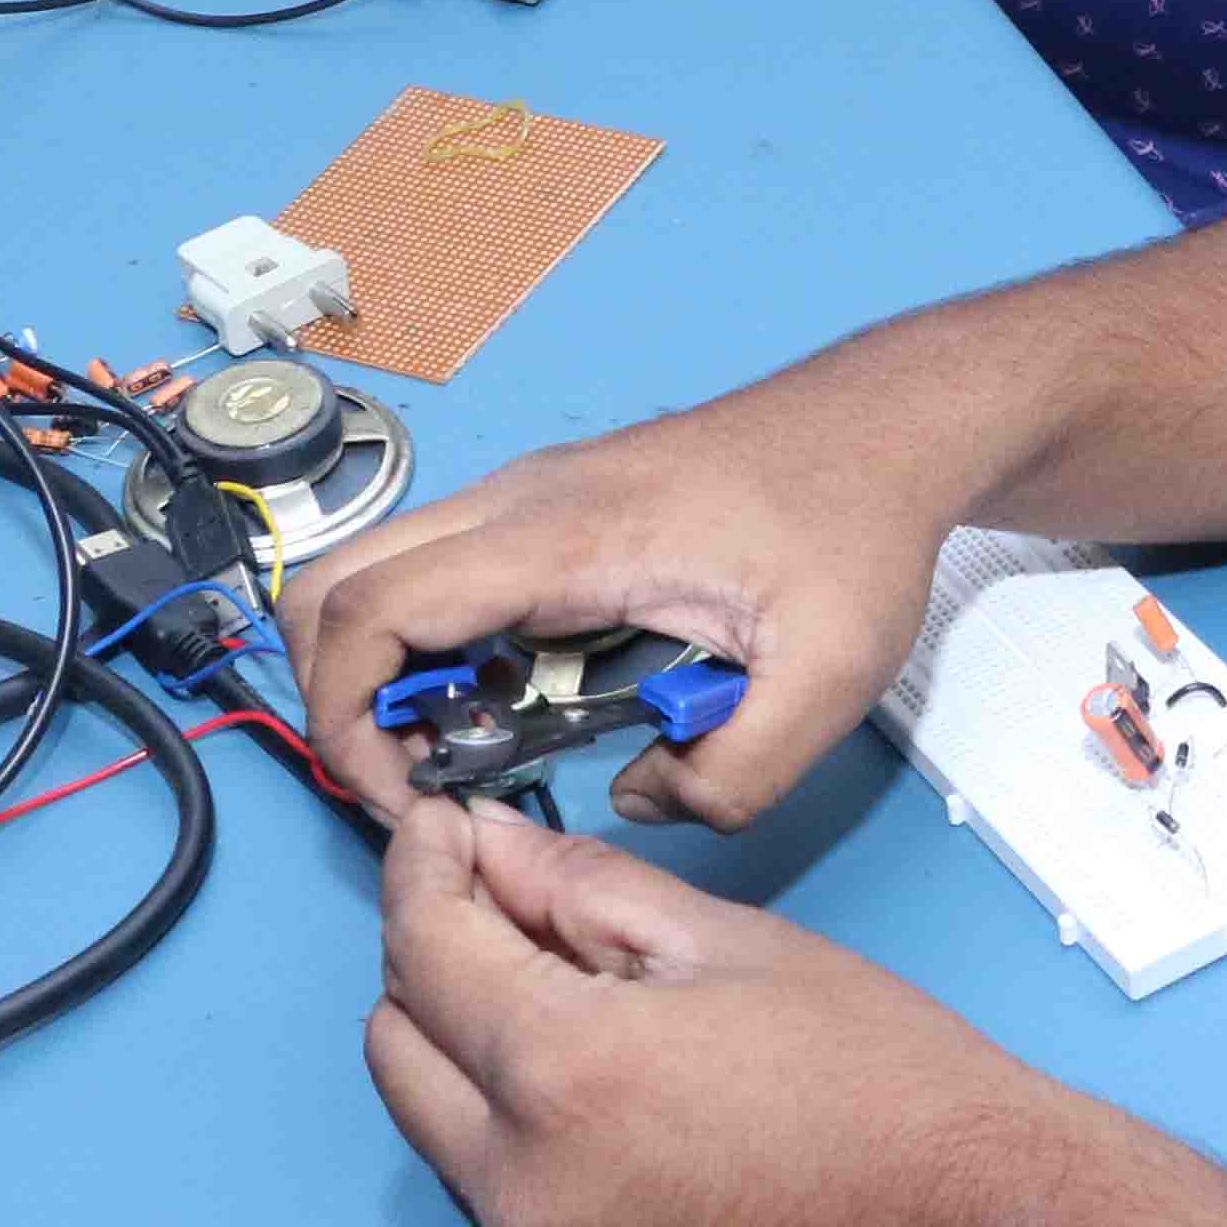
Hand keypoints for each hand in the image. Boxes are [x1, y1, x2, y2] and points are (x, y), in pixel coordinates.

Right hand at [289, 392, 958, 825]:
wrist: (890, 424)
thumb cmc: (858, 522)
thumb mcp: (830, 673)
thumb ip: (738, 771)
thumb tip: (642, 799)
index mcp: (565, 534)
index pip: (373, 607)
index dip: (347, 719)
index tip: (404, 802)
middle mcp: (522, 501)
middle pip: (336, 584)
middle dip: (340, 701)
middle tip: (411, 789)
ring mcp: (531, 498)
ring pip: (380, 575)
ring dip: (384, 674)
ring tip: (461, 759)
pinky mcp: (551, 512)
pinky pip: (440, 574)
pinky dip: (430, 647)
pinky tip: (512, 704)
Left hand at [367, 802, 1113, 1226]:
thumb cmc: (886, 1090)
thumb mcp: (731, 942)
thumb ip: (587, 888)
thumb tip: (501, 848)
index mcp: (563, 1074)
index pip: (422, 947)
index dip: (423, 865)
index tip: (445, 830)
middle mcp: (526, 1183)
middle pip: (396, 1043)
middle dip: (432, 955)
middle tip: (507, 896)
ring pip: (437, 1120)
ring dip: (471, 1041)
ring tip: (580, 984)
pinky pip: (498, 1185)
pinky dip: (519, 1120)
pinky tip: (611, 1072)